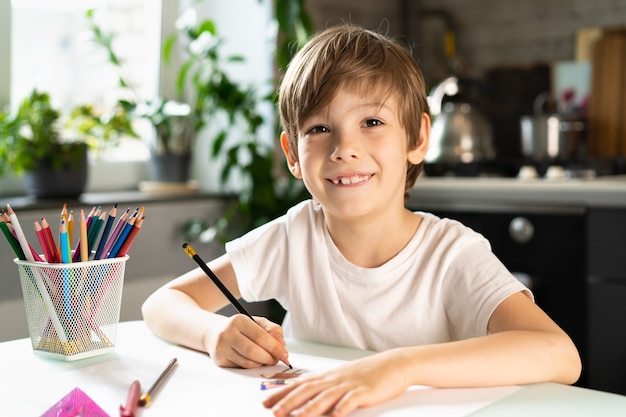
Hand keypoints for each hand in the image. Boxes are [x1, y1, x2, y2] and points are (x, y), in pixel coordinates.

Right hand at [205, 314, 288, 367]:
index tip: (285, 355)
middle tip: (277, 359)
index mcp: (239, 321)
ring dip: (262, 364)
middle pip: (254, 352)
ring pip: (248, 363)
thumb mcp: (257, 323)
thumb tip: (282, 344)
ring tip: (266, 359)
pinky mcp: (220, 360)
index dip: (275, 348)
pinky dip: (252, 367)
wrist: (215, 333)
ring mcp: (221, 348)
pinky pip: (242, 368)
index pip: (261, 337)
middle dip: (269, 358)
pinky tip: (255, 361)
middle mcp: (227, 333)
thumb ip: (273, 330)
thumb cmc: (240, 328)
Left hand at [263, 350, 409, 416]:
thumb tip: (303, 391)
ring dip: (311, 407)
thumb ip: (323, 385)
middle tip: (274, 412)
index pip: (300, 384)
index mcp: (328, 376)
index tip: (265, 402)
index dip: (282, 393)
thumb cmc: (367, 373)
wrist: (393, 364)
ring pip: (327, 396)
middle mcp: (335, 379)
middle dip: (290, 401)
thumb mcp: (341, 376)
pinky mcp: (365, 391)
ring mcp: (350, 384)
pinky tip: (336, 415)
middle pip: (309, 390)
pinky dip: (343, 407)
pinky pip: (352, 399)